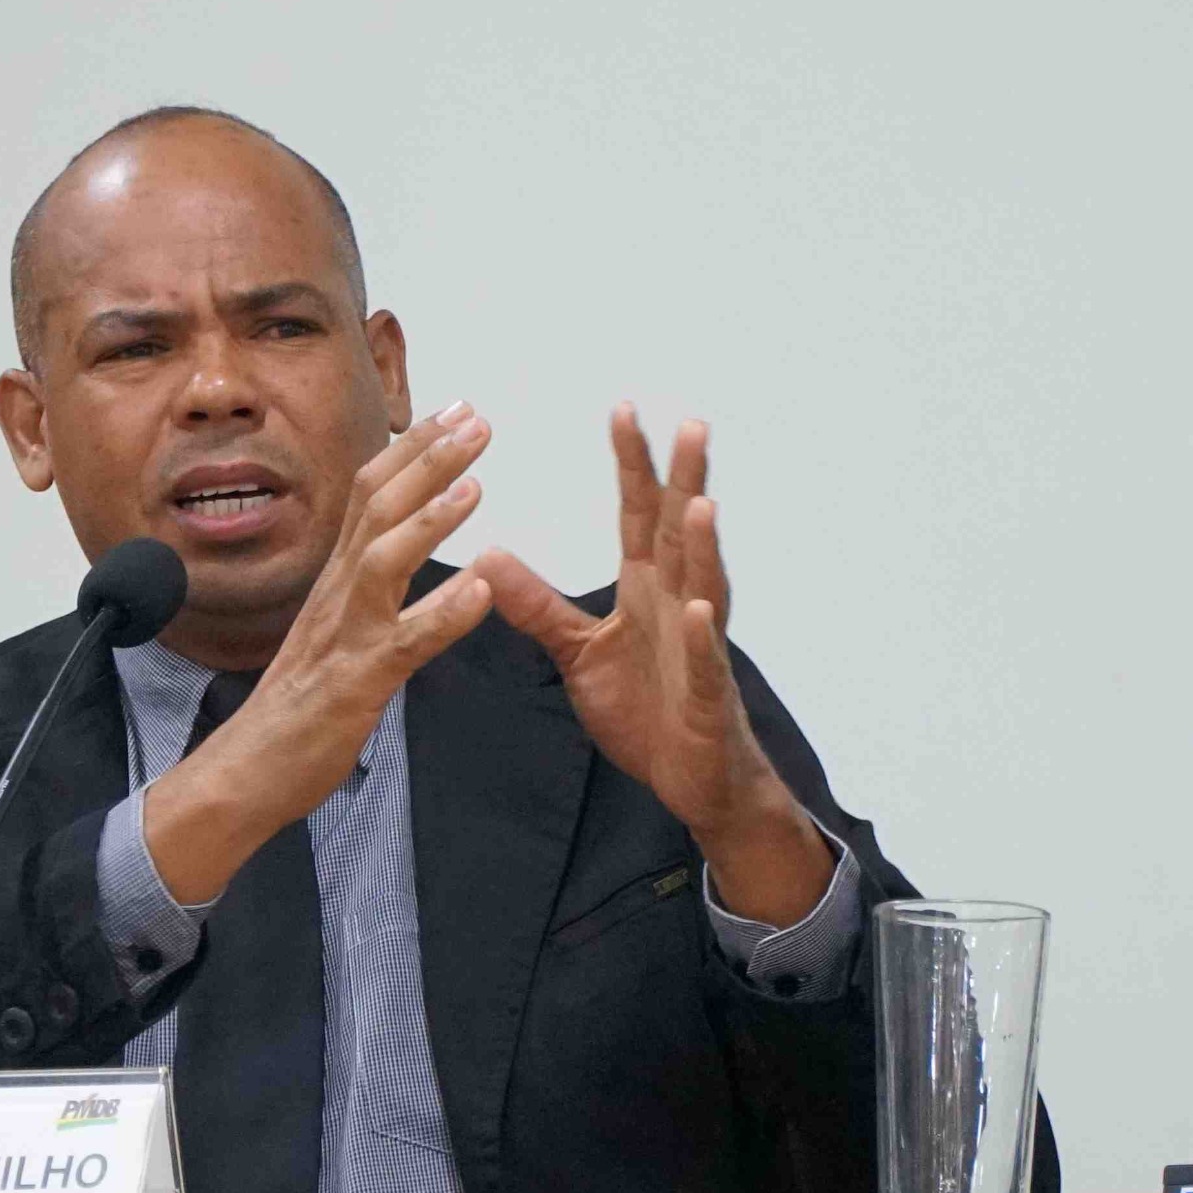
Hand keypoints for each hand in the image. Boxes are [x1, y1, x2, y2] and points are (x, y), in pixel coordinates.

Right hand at [141, 405, 497, 905]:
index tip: (454, 414)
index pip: (370, 497)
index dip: (412, 451)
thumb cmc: (297, 711)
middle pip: (378, 508)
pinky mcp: (355, 683)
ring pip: (382, 560)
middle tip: (475, 418)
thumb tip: (428, 571)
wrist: (247, 771)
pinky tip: (481, 592)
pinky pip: (402, 643)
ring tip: (475, 485)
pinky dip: (442, 616)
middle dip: (428, 459)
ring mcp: (344, 636)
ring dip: (429, 519)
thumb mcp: (340, 638)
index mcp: (336, 583)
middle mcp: (337, 596)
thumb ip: (378, 600)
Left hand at [474, 408, 835, 928]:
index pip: (637, 516)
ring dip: (701, 547)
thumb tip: (488, 556)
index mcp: (646, 591)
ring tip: (699, 504)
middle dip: (683, 481)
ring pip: (703, 587)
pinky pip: (703, 661)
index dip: (631, 465)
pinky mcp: (704, 695)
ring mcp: (697, 648)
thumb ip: (538, 605)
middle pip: (679, 534)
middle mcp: (678, 606)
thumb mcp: (578, 653)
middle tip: (689, 424)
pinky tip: (697, 609)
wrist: (688, 781)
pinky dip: (701, 635)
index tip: (622, 411)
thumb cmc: (646, 711)